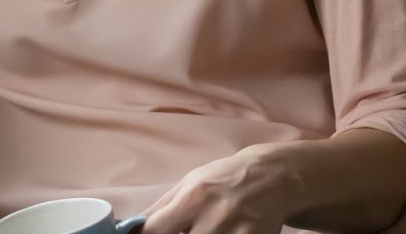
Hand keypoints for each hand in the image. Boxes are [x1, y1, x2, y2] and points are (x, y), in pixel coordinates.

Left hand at [140, 146, 295, 233]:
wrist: (273, 177)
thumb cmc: (224, 178)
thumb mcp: (189, 183)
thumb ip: (160, 208)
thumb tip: (131, 228)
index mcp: (193, 197)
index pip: (155, 231)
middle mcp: (214, 216)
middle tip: (181, 232)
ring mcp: (236, 233)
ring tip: (201, 230)